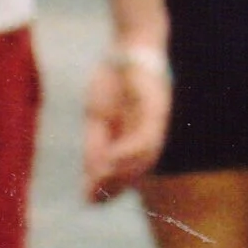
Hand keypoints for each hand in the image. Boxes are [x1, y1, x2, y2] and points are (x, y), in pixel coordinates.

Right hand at [82, 43, 171, 198]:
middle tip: (92, 200)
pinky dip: (128, 152)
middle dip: (114, 186)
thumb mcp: (98, 116)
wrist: (131, 46)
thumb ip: (96, 143)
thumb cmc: (114, 79)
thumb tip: (91, 173)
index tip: (89, 201)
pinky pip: (145, 137)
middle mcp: (150, 134)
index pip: (126, 171)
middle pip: (136, 170)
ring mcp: (156, 123)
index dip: (109, 188)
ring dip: (121, 174)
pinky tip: (112, 160)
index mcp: (136, 138)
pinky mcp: (157, 109)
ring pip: (144, 158)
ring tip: (99, 184)